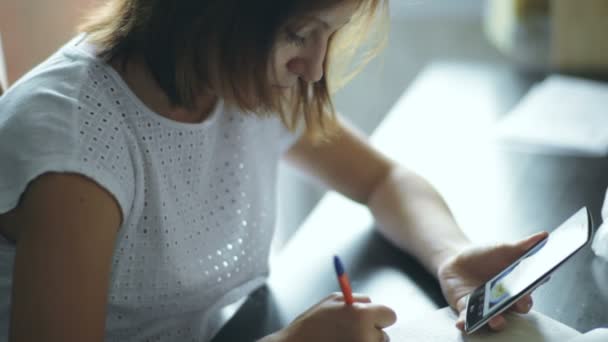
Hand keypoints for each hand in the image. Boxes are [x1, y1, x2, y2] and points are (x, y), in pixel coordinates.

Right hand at [266, 292, 395, 341]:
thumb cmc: (313, 323)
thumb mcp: (333, 300)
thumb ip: (358, 299)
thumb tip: (373, 302)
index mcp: (363, 315)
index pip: (390, 315)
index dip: (379, 316)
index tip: (370, 318)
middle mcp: (367, 336)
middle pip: (384, 334)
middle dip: (372, 332)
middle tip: (352, 331)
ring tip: (344, 340)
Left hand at [437, 231, 548, 331]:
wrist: (457, 261)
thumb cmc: (484, 256)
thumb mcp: (502, 249)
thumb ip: (522, 246)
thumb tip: (544, 235)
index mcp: (516, 288)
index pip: (529, 292)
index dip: (533, 290)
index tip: (535, 286)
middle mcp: (505, 302)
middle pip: (515, 309)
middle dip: (518, 306)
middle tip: (519, 302)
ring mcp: (487, 308)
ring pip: (495, 319)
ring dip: (496, 321)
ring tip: (495, 319)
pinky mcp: (468, 311)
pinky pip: (468, 320)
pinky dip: (466, 323)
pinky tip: (462, 323)